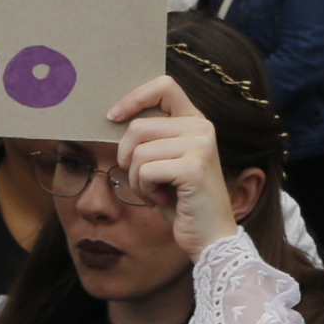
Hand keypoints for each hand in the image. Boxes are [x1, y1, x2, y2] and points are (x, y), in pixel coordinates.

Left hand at [106, 75, 240, 254]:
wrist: (210, 236)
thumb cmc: (181, 200)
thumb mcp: (164, 161)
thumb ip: (150, 138)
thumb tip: (114, 117)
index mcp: (196, 122)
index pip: (164, 86)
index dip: (134, 97)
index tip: (113, 117)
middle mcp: (202, 128)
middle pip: (138, 127)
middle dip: (127, 157)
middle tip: (142, 179)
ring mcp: (201, 145)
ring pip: (138, 152)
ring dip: (136, 179)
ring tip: (156, 191)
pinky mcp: (194, 167)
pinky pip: (145, 171)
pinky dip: (144, 191)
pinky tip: (162, 199)